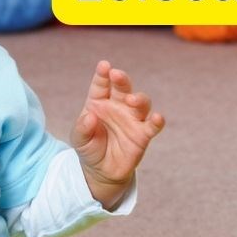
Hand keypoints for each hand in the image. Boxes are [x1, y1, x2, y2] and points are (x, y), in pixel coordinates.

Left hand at [71, 61, 164, 208]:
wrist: (101, 171)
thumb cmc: (90, 148)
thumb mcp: (79, 139)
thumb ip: (82, 128)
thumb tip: (90, 117)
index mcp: (99, 102)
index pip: (101, 85)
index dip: (102, 74)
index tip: (104, 66)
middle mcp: (118, 106)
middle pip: (123, 88)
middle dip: (121, 79)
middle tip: (116, 75)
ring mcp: (132, 119)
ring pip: (141, 103)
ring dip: (138, 99)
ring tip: (131, 100)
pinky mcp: (143, 134)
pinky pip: (153, 126)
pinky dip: (157, 121)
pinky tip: (157, 118)